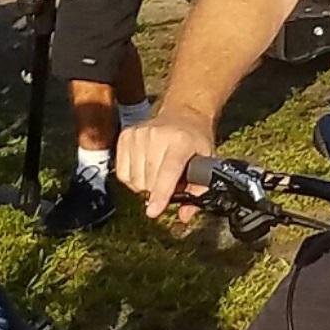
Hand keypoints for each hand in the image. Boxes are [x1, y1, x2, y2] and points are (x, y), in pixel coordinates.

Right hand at [118, 104, 216, 221]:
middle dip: (158, 190)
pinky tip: (144, 168)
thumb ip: (199, 190)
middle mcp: (156, 135)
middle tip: (170, 180)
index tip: (153, 212)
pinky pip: (122, 173)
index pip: (168, 171)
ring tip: (158, 171)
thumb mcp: (206, 161)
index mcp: (181, 142)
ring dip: (145, 185)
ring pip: (134, 180)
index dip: (160, 194)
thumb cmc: (195, 141)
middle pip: (149, 181)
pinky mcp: (125, 136)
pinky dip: (132, 178)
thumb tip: (185, 216)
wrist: (183, 114)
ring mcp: (138, 134)